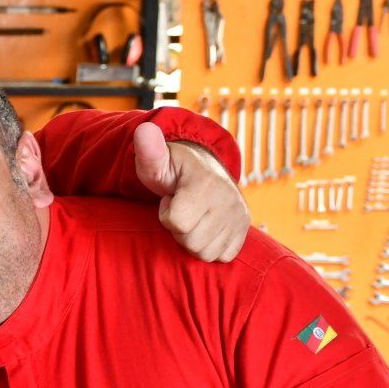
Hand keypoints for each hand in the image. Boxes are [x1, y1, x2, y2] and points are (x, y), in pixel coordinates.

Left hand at [136, 123, 247, 261]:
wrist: (203, 171)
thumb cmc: (173, 170)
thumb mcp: (157, 161)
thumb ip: (149, 151)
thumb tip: (143, 130)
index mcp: (208, 184)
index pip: (177, 222)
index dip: (166, 213)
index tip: (171, 198)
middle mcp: (230, 201)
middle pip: (190, 241)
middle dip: (179, 228)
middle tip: (182, 209)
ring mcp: (240, 217)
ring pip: (204, 253)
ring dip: (192, 239)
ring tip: (193, 217)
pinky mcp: (244, 231)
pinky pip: (220, 257)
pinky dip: (209, 245)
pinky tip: (205, 226)